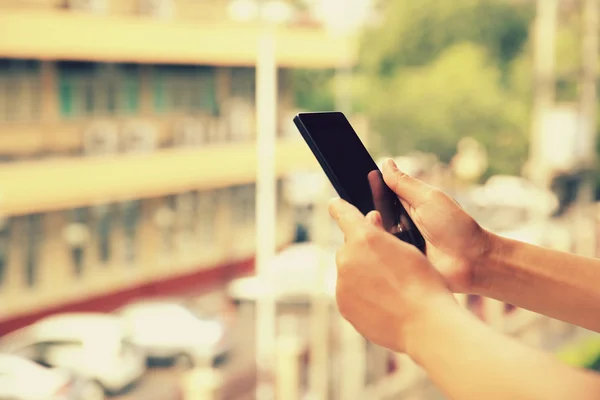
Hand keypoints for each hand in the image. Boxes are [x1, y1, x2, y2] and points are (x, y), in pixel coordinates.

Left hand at [329, 198, 456, 352]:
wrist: (424, 323)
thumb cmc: (423, 282)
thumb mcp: (407, 248)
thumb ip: (382, 233)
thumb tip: (370, 220)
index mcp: (364, 237)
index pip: (344, 215)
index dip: (340, 208)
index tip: (334, 205)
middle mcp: (347, 258)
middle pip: (350, 248)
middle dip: (363, 251)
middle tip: (388, 264)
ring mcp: (342, 284)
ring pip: (349, 272)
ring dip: (362, 274)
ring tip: (390, 289)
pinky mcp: (343, 305)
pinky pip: (349, 293)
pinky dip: (361, 294)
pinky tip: (383, 302)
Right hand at [381, 159, 491, 293]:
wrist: (473, 262)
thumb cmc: (455, 227)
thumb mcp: (428, 199)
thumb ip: (405, 183)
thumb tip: (386, 163)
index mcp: (408, 206)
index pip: (382, 195)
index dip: (371, 189)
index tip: (358, 184)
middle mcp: (401, 225)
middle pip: (374, 216)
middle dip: (370, 214)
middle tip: (373, 215)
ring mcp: (399, 245)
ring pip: (374, 235)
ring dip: (373, 232)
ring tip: (377, 229)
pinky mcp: (398, 264)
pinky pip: (381, 255)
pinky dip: (378, 250)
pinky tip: (376, 246)